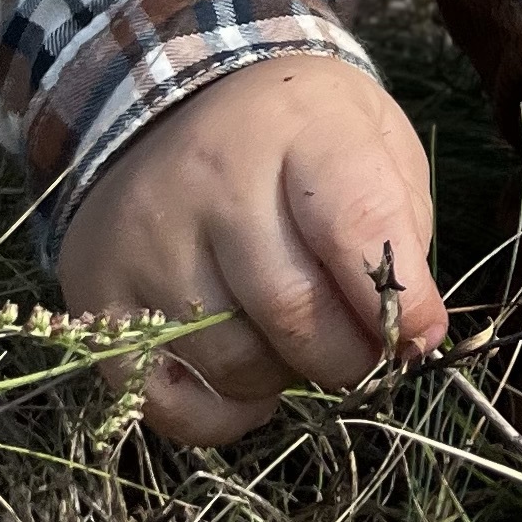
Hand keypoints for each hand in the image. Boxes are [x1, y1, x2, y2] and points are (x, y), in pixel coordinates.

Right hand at [58, 55, 446, 444]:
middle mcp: (211, 183)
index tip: (423, 338)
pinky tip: (253, 387)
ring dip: (288, 379)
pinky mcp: (97, 301)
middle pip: (292, 307)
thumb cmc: (302, 133)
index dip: (399, 297)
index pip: (356, 223)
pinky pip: (163, 400)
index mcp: (298, 127)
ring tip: (308, 351)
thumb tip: (415, 333)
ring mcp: (145, 244)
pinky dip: (222, 415)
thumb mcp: (372, 137)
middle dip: (349, 355)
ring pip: (232, 361)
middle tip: (372, 360)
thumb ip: (399, 226)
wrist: (177, 107)